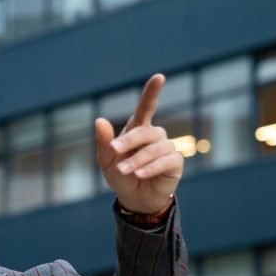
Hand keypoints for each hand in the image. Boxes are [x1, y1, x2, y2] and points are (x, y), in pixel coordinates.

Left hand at [95, 73, 182, 213]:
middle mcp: (155, 135)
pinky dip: (151, 168)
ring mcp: (167, 148)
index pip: (146, 107)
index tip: (159, 77)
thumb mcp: (107, 160)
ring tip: (124, 171)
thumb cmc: (120, 175)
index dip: (152, 92)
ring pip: (154, 149)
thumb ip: (104, 141)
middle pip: (145, 132)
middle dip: (129, 141)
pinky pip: (166, 161)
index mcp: (138, 129)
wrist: (134, 198)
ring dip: (137, 160)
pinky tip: (140, 175)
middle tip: (114, 151)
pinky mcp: (175, 163)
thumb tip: (99, 120)